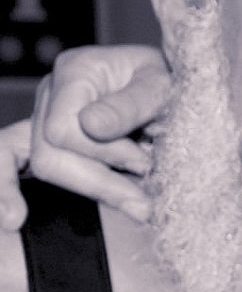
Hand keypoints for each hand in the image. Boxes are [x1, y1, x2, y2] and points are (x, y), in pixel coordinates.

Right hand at [0, 45, 168, 230]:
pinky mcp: (48, 142)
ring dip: (95, 190)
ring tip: (138, 207)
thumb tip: (92, 126)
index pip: (64, 130)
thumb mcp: (162, 86)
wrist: (175, 91)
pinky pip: (10, 160)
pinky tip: (13, 219)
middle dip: (102, 182)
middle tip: (147, 201)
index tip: (145, 162)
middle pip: (50, 154)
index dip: (105, 154)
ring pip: (45, 167)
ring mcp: (44, 117)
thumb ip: (131, 105)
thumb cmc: (168, 84)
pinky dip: (8, 189)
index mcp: (76, 72)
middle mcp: (52, 93)